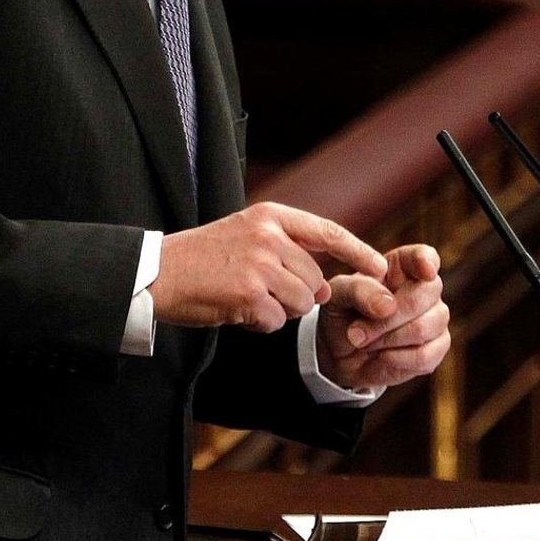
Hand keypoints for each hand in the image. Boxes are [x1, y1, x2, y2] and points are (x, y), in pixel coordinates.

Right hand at [149, 201, 388, 332]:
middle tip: (260, 291)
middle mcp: (269, 236)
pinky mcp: (248, 294)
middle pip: (314, 280)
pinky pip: (277, 321)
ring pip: (301, 303)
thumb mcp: (246, 234)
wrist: (159, 272)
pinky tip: (236, 310)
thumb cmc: (203, 257)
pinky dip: (260, 323)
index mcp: (271, 216)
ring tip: (246, 298)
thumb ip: (286, 247)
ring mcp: (260, 265)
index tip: (381, 269)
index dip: (359, 252)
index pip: (329, 233)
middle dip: (298, 295)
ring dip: (279, 311)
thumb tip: (324, 282)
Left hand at [315, 244, 449, 391]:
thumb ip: (359, 291)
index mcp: (401, 266)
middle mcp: (424, 288)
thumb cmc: (342, 313)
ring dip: (387, 339)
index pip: (424, 255)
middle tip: (356, 332)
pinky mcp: (437, 348)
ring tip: (364, 342)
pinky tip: (381, 356)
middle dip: (388, 317)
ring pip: (424, 327)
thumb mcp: (339, 295)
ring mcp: (435, 318)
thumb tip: (388, 305)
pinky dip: (397, 359)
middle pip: (425, 294)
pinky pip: (425, 355)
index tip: (426, 272)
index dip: (427, 261)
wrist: (341, 353)